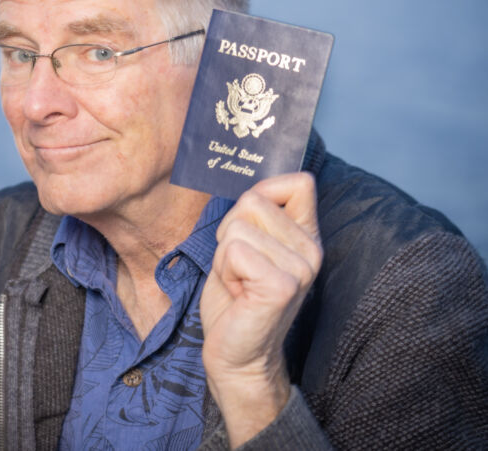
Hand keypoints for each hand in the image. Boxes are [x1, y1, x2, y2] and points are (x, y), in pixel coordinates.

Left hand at [200, 172, 321, 447]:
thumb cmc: (236, 298)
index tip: (251, 230)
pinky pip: (233, 250)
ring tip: (240, 282)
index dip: (262, 194)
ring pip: (237, 226)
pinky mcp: (283, 285)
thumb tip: (252, 185)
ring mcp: (301, 268)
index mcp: (307, 236)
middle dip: (230, 234)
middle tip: (240, 269)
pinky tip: (240, 294)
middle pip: (252, 201)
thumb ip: (256, 214)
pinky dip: (224, 271)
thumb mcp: (246, 244)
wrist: (237, 354)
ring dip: (224, 256)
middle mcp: (312, 250)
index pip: (299, 182)